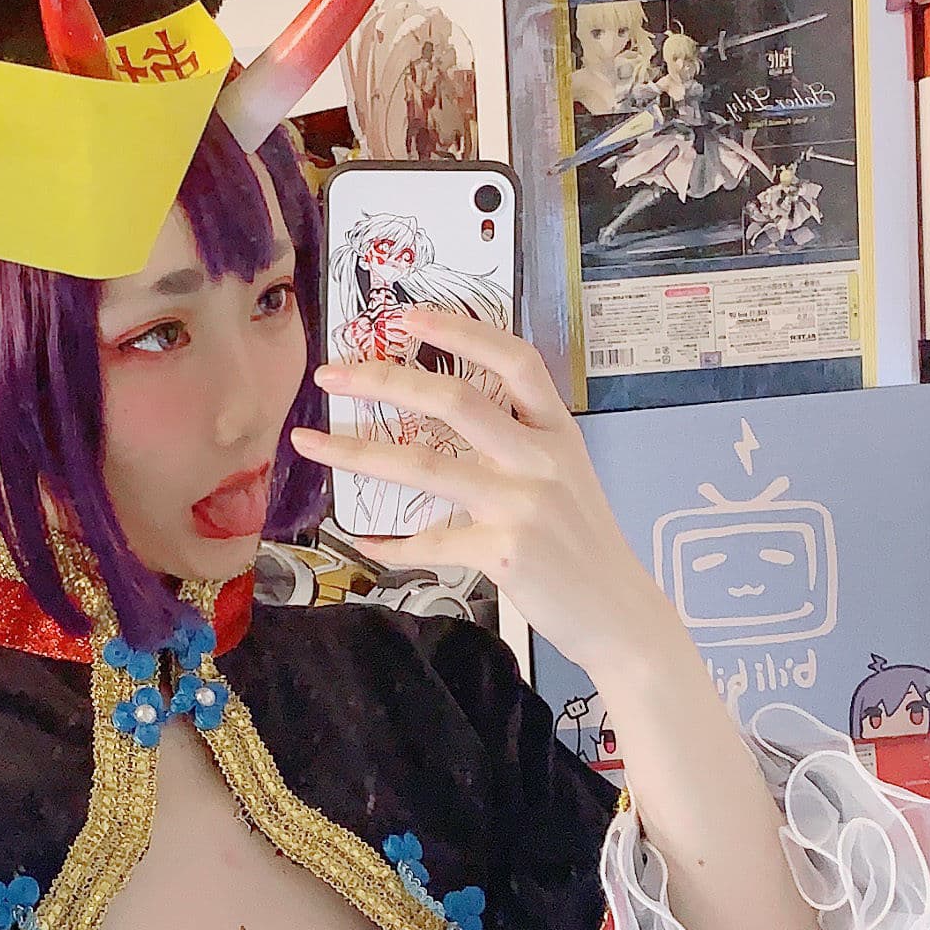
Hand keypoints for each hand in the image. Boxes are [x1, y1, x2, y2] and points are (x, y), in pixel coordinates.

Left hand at [289, 311, 668, 678]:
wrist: (619, 614)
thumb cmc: (585, 545)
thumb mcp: (568, 477)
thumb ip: (521, 445)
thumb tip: (448, 421)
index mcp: (557, 432)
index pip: (514, 359)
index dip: (461, 330)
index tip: (408, 315)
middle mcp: (542, 459)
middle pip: (455, 399)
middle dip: (384, 380)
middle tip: (330, 374)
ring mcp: (523, 505)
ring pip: (425, 467)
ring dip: (357, 453)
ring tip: (310, 443)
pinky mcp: (505, 553)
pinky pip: (431, 541)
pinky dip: (391, 545)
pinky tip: (365, 542)